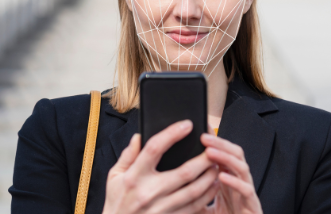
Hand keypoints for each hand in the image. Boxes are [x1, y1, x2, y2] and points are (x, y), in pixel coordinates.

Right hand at [103, 120, 220, 213]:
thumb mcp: (115, 176)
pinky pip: (195, 206)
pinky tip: (213, 184)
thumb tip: (139, 136)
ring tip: (216, 164)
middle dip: (203, 158)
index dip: (172, 134)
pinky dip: (208, 194)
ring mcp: (161, 208)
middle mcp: (149, 192)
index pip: (154, 149)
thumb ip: (127, 155)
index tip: (187, 124)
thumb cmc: (117, 202)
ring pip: (194, 190)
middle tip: (212, 148)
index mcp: (134, 176)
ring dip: (209, 176)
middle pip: (184, 172)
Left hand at [201, 134, 262, 213]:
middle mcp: (239, 183)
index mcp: (228, 180)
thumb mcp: (202, 207)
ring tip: (210, 151)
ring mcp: (247, 193)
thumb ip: (193, 194)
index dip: (215, 142)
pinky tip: (222, 177)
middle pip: (235, 154)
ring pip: (242, 167)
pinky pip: (246, 190)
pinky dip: (234, 182)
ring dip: (226, 158)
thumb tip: (172, 183)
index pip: (224, 154)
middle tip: (204, 136)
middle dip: (221, 143)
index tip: (198, 132)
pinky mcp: (253, 205)